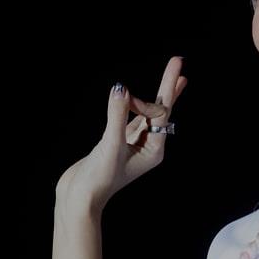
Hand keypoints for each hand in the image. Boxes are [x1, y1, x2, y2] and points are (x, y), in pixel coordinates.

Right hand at [55, 56, 188, 219]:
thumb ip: (116, 116)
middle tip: (178, 61)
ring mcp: (134, 144)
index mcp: (154, 151)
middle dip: (169, 86)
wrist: (79, 198)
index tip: (148, 84)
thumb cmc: (98, 178)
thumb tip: (121, 89)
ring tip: (178, 78)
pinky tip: (143, 100)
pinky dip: (138, 106)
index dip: (153, 96)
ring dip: (160, 95)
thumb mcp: (109, 146)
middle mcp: (148, 147)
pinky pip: (133, 119)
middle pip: (161, 110)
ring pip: (149, 113)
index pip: (160, 114)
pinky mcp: (118, 142)